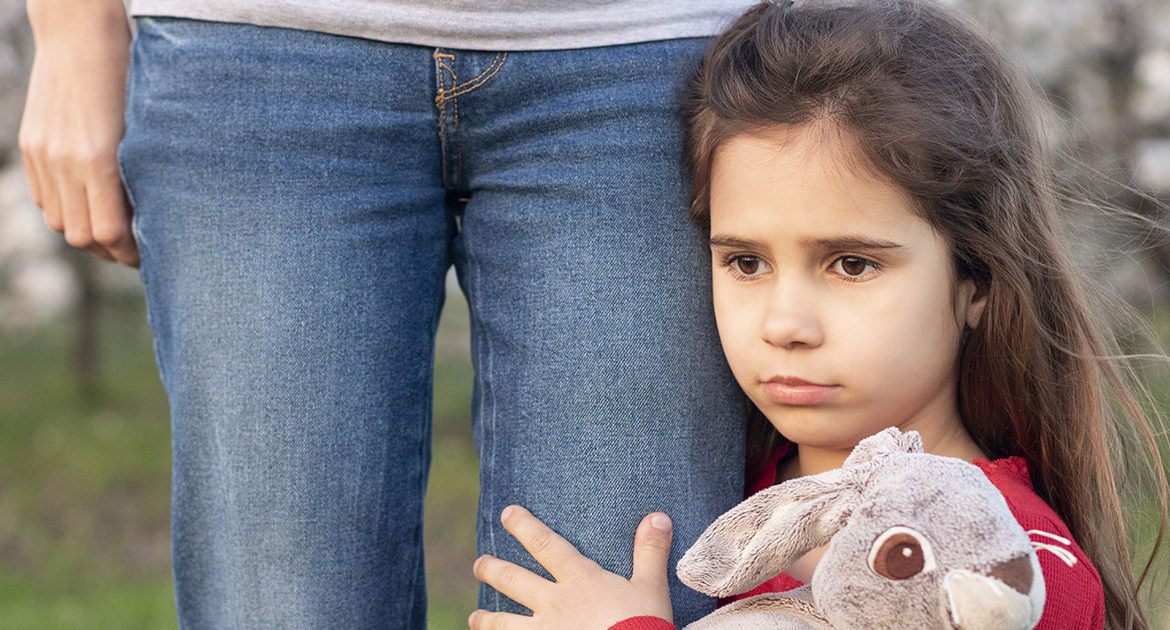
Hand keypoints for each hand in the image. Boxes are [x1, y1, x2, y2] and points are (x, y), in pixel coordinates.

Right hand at [19, 0, 137, 265]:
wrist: (79, 35)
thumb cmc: (129, 78)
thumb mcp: (145, 130)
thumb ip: (143, 175)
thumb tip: (154, 220)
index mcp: (100, 159)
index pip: (110, 232)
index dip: (131, 253)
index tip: (151, 256)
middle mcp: (66, 162)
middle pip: (82, 236)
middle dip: (110, 250)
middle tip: (135, 250)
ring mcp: (44, 155)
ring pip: (60, 222)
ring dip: (86, 232)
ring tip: (114, 229)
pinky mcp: (31, 146)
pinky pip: (43, 198)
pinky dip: (66, 209)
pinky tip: (90, 202)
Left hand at [469, 505, 673, 628]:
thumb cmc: (644, 624)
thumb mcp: (651, 587)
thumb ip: (650, 551)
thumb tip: (658, 516)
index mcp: (579, 580)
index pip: (546, 544)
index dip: (525, 526)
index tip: (507, 513)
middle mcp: (554, 603)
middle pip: (514, 580)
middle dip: (493, 569)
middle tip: (478, 563)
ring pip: (504, 622)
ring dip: (487, 618)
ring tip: (474, 616)